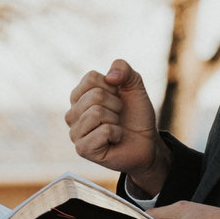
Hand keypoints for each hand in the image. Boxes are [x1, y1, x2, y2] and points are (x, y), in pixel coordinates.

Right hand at [66, 60, 165, 191]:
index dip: (112, 86)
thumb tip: (111, 77)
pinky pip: (104, 131)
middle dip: (116, 105)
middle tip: (118, 115)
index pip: (91, 78)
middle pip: (95, 95)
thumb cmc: (136, 115)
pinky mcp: (83, 149)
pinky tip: (115, 139)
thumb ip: (123, 69)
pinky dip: (117, 133)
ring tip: (116, 127)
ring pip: (97, 113)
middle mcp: (72, 113)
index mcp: (79, 96)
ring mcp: (75, 132)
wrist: (147, 142)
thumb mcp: (134, 85)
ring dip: (115, 119)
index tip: (117, 98)